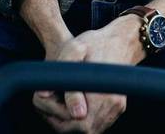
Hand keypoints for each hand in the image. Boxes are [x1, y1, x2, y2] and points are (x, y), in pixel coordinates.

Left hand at [31, 16, 144, 132]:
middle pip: (83, 131)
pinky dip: (81, 119)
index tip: (46, 98)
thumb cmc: (95, 43)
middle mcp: (112, 106)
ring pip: (90, 130)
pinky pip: (97, 123)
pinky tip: (69, 103)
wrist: (121, 40)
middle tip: (48, 102)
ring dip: (70, 122)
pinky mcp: (116, 108)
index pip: (76, 123)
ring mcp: (116, 109)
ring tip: (57, 101)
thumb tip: (43, 95)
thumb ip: (60, 72)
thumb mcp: (74, 49)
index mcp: (103, 94)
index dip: (56, 115)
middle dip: (60, 121)